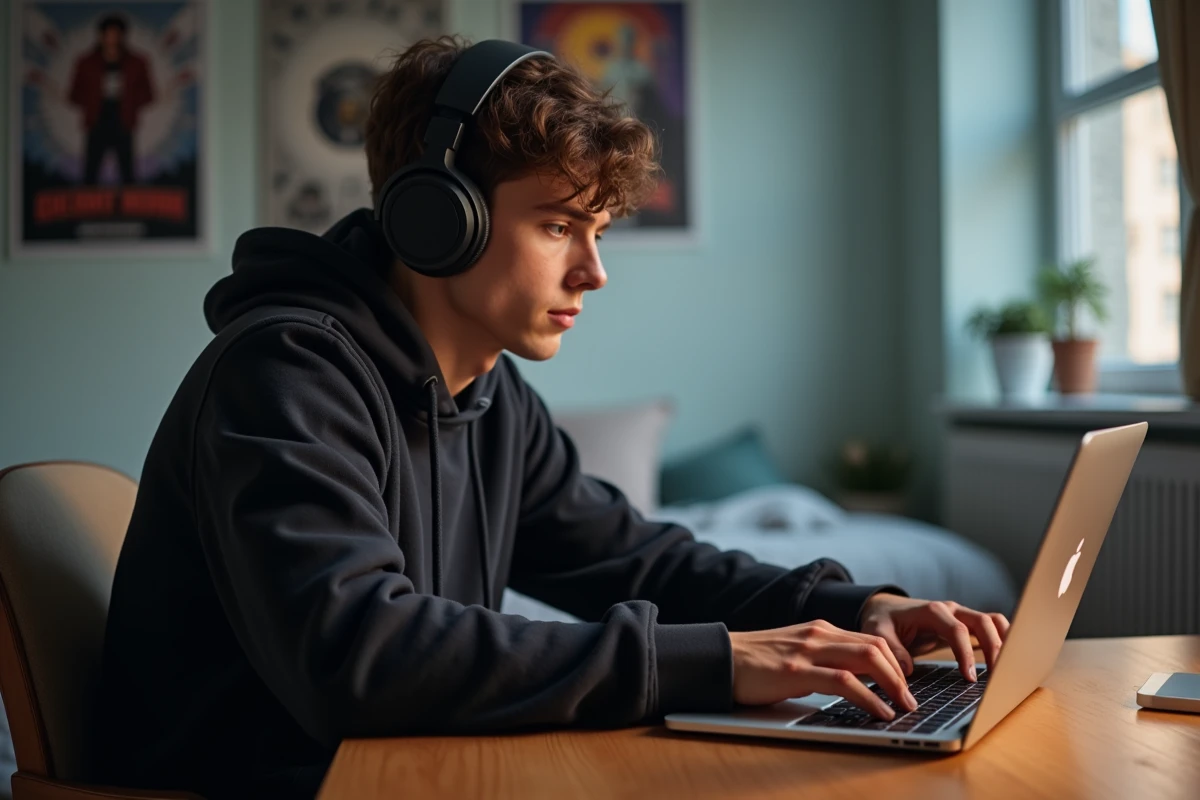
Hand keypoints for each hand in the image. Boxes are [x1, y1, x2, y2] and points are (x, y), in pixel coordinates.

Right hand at [728, 619, 918, 719]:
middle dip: (902, 674)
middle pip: (876, 646)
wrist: (719, 658)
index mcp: (820, 629)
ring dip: (894, 685)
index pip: (870, 639)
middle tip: (912, 699)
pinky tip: (881, 711)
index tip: (905, 685)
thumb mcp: (795, 652)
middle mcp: (818, 634)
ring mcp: (808, 650)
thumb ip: (821, 659)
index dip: (896, 662)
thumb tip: (851, 681)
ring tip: (905, 706)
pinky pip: (844, 681)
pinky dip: (870, 697)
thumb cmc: (754, 662)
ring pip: (867, 658)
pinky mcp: (796, 671)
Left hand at [858, 594, 1010, 681]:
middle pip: (983, 622)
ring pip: (992, 621)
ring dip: (1005, 640)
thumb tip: (907, 670)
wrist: (885, 608)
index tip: (970, 677)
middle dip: (994, 647)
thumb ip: (891, 649)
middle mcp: (951, 610)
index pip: (957, 630)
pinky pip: (991, 627)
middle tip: (998, 676)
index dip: (966, 653)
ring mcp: (961, 615)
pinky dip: (1003, 638)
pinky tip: (1008, 659)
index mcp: (931, 611)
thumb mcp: (877, 632)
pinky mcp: (966, 624)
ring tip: (1010, 667)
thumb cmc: (882, 620)